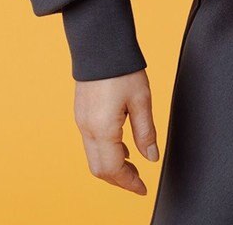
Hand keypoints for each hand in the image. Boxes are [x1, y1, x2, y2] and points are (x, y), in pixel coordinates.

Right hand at [73, 67, 158, 196]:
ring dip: (112, 166)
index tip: (143, 188)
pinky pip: (91, 143)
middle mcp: (87, 128)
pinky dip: (105, 152)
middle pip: (100, 169)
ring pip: (93, 157)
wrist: (100, 44)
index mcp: (103, 129)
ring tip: (133, 164)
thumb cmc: (122, 68)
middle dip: (119, 179)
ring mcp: (81, 121)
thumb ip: (145, 131)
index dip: (129, 182)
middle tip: (138, 180)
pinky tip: (121, 145)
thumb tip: (151, 157)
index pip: (114, 169)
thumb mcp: (141, 100)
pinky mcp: (81, 113)